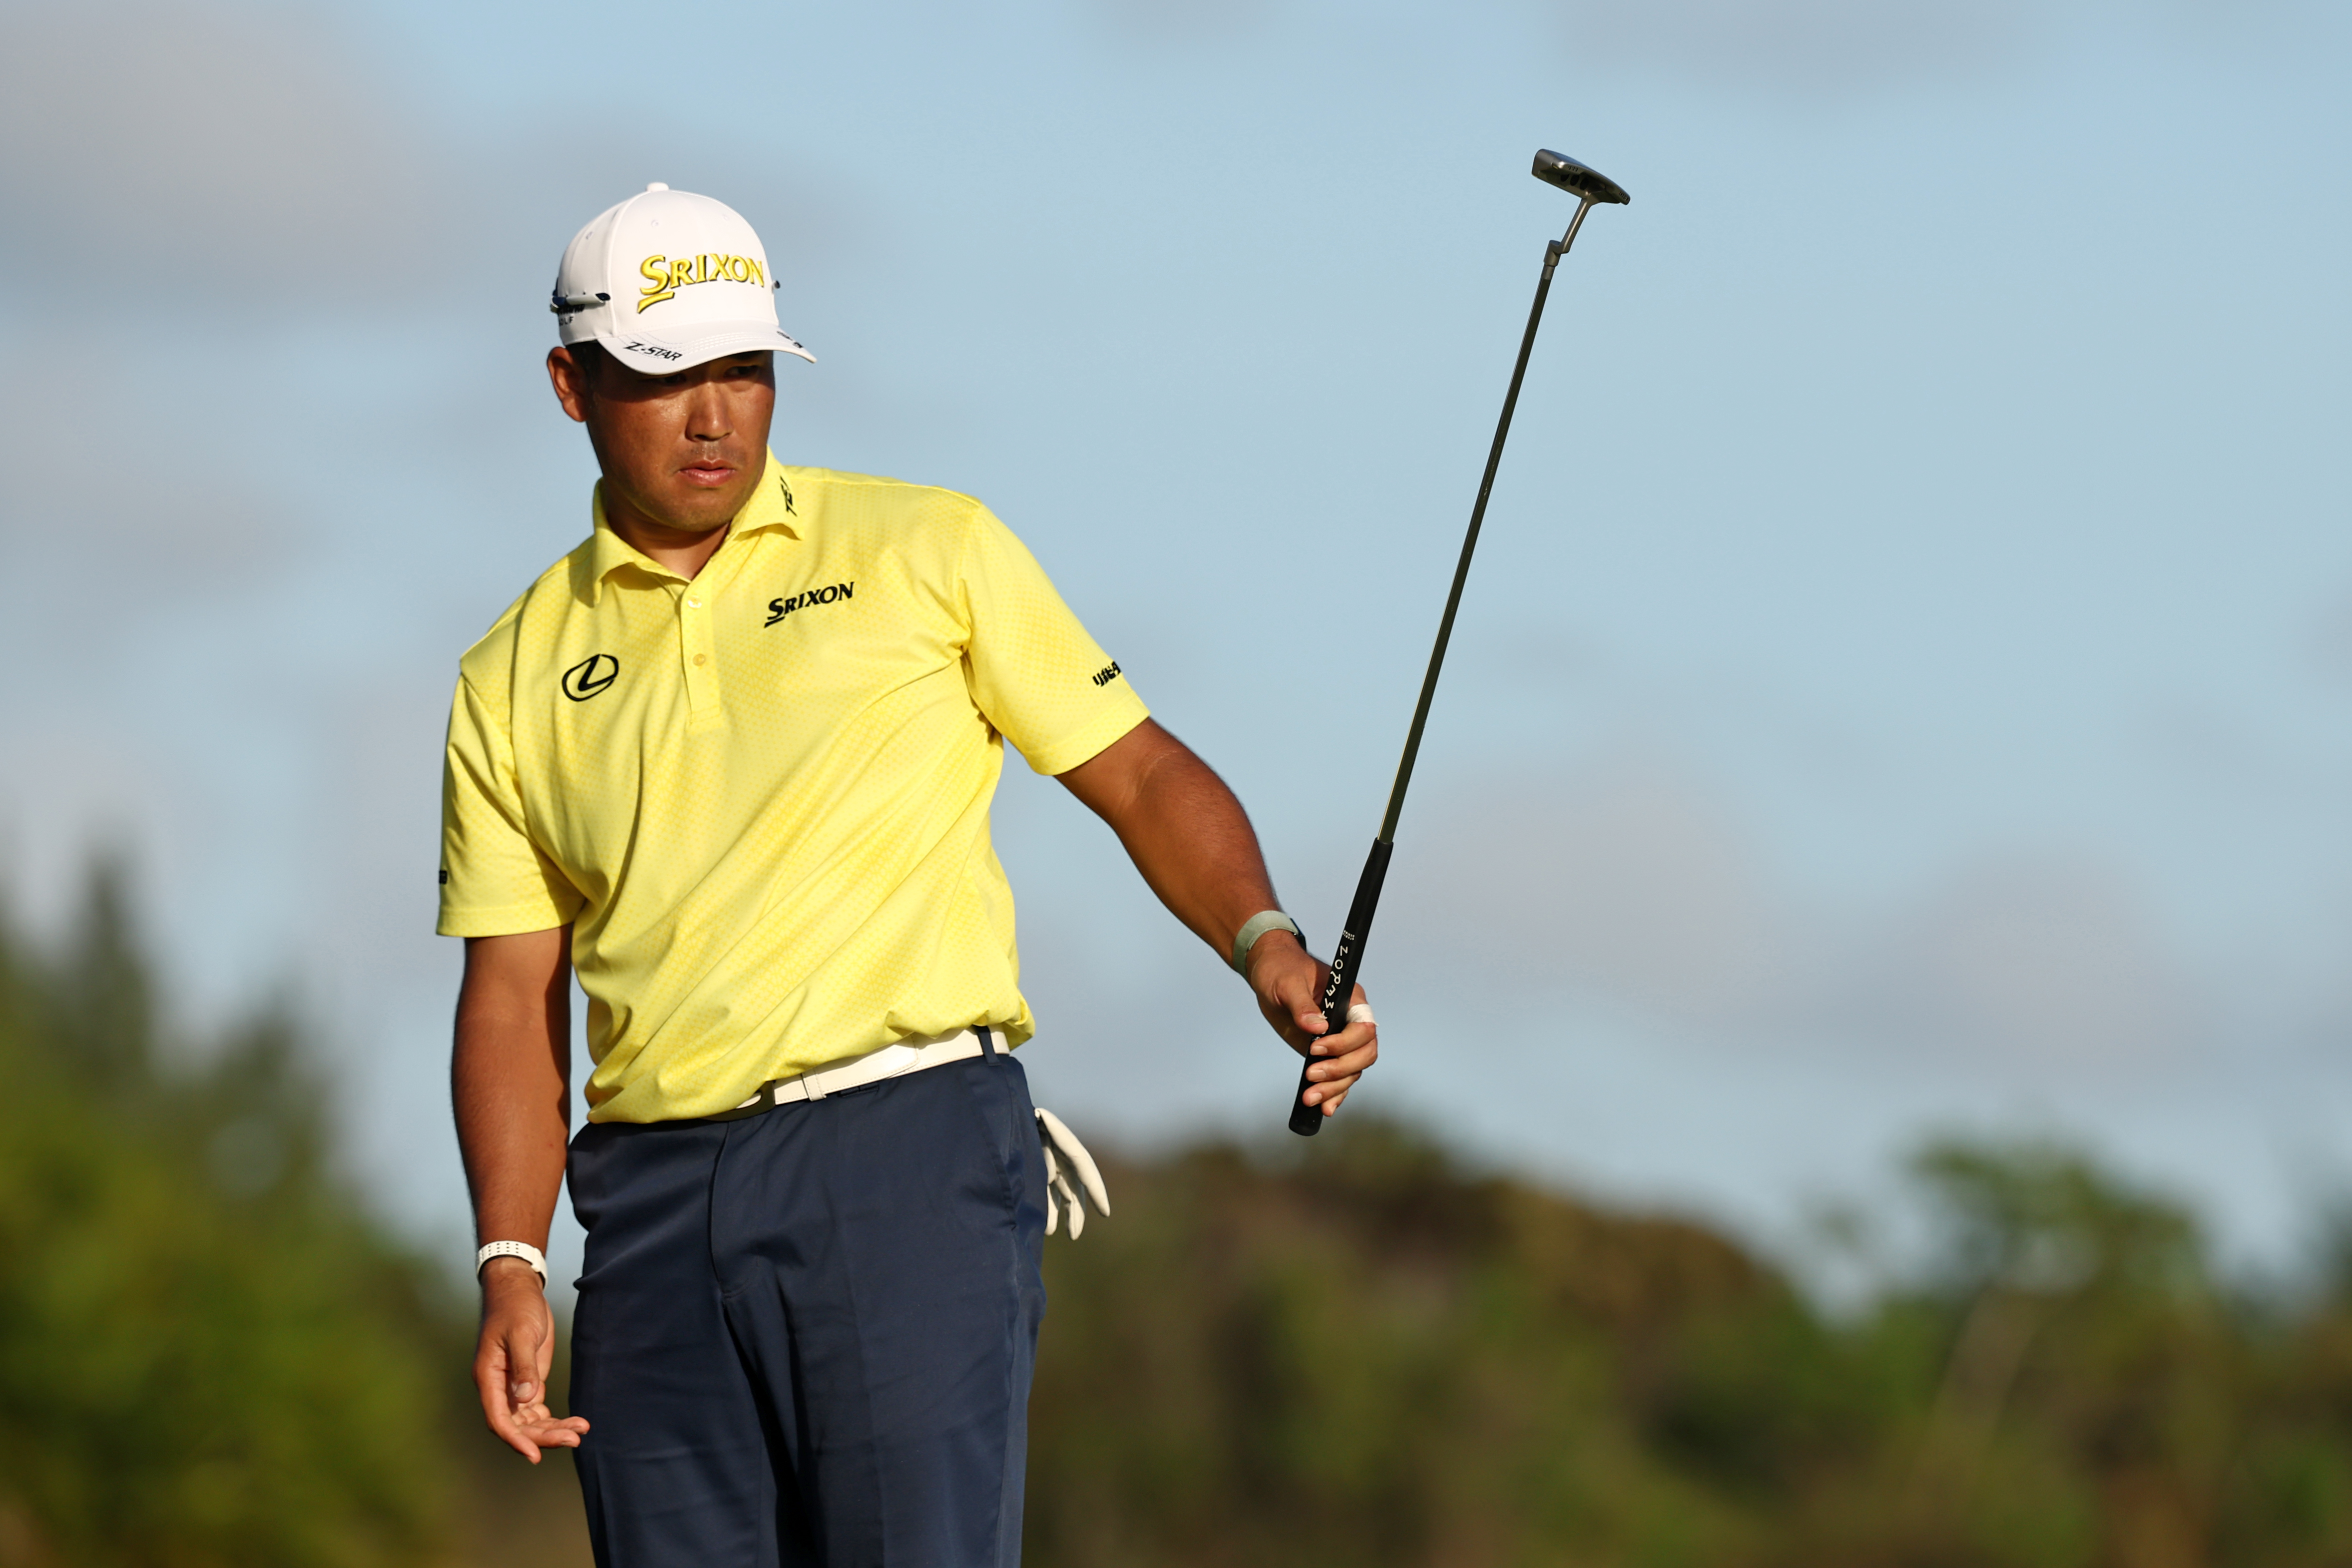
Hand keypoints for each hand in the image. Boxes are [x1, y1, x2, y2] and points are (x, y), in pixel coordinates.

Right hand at [473, 1258, 589, 1461]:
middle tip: (574, 1439)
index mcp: (489, 1379)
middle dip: (544, 1436)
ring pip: (530, 1422)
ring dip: (553, 1430)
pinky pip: (538, 1411)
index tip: (535, 1455)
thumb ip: (524, 1366)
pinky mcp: (528, 1382)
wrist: (519, 1290)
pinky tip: (576, 1423)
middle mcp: (499, 1389)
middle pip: (518, 1425)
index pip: (499, 1420)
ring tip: (581, 1431)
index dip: (516, 1440)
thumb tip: (525, 1399)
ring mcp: (513, 1387)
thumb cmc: (516, 1308)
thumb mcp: (522, 1333)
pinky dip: (554, 1419)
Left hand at [1245, 932, 1377, 1117]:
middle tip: (1310, 1076)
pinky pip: (1340, 1077)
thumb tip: (1317, 1028)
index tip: (1315, 1048)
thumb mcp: (1287, 983)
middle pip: (1364, 1054)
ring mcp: (1341, 1040)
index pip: (1364, 1028)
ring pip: (1352, 1071)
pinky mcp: (1327, 1054)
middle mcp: (1351, 1022)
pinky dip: (1334, 1094)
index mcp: (1351, 999)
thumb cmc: (1281, 970)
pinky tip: (1323, 1108)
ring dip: (1334, 1088)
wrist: (1270, 974)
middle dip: (1340, 1070)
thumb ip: (1301, 1005)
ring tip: (1308, 1099)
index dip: (1344, 1043)